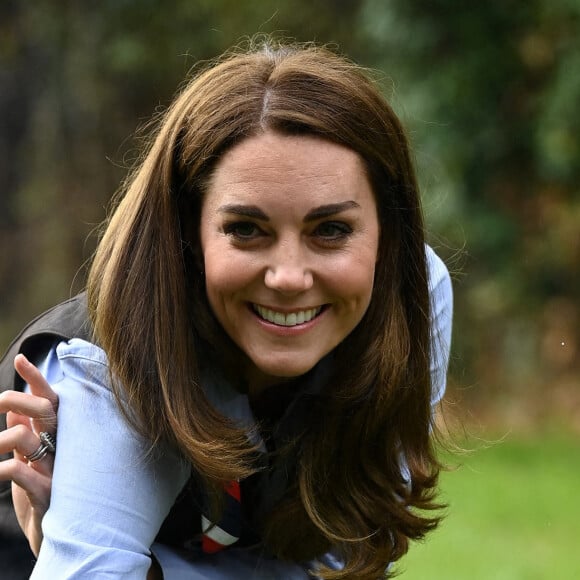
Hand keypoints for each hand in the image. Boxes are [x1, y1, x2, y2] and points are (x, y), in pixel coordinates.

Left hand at [0, 354, 57, 555]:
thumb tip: (13, 413)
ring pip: (27, 438)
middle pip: (44, 410)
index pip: (50, 400)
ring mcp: (56, 468)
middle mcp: (60, 447)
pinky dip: (0, 469)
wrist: (52, 539)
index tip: (20, 359)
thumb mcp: (28, 463)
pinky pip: (20, 471)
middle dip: (15, 401)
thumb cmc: (39, 496)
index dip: (36, 379)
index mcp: (55, 437)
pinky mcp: (47, 493)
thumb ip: (23, 435)